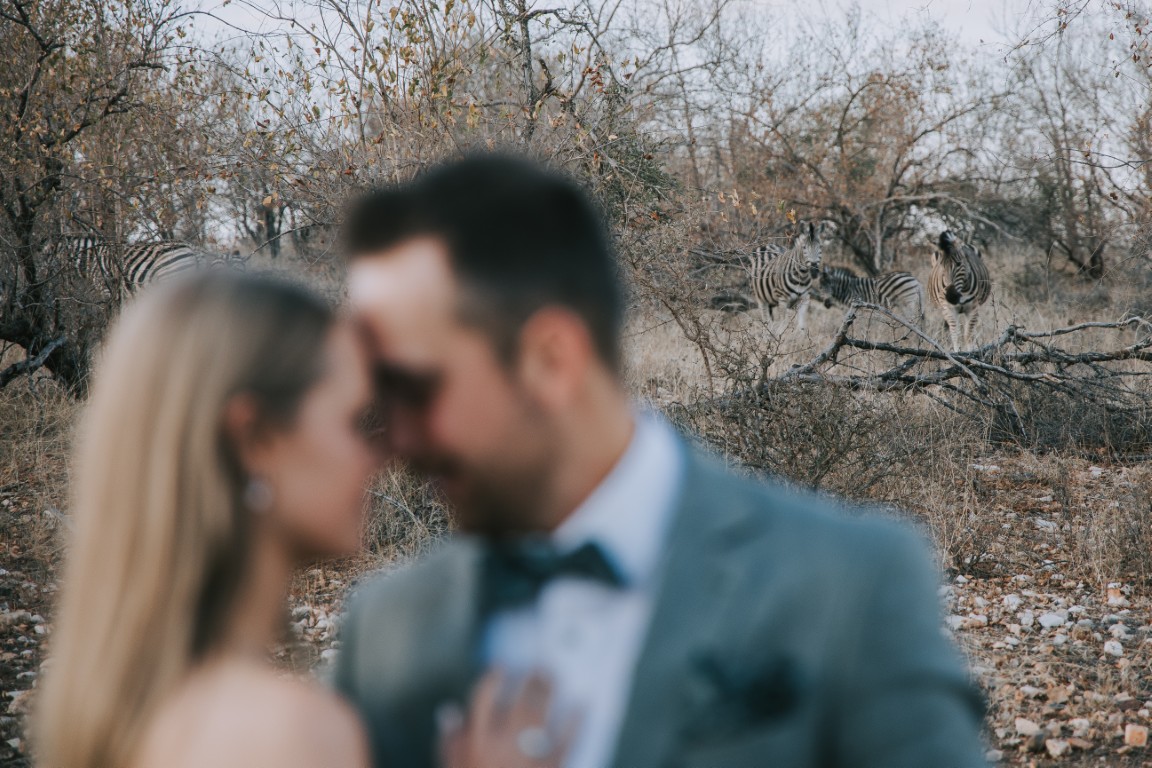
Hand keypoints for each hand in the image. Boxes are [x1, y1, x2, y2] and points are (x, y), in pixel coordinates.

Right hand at [440, 669, 576, 767]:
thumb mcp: (452, 766)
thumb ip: (450, 740)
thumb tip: (449, 712)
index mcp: (477, 739)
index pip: (484, 696)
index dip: (493, 677)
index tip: (501, 668)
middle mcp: (503, 740)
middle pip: (519, 698)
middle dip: (530, 679)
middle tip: (539, 667)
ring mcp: (529, 753)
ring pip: (542, 712)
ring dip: (549, 691)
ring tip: (553, 677)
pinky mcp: (551, 766)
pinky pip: (566, 739)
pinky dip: (576, 722)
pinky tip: (582, 707)